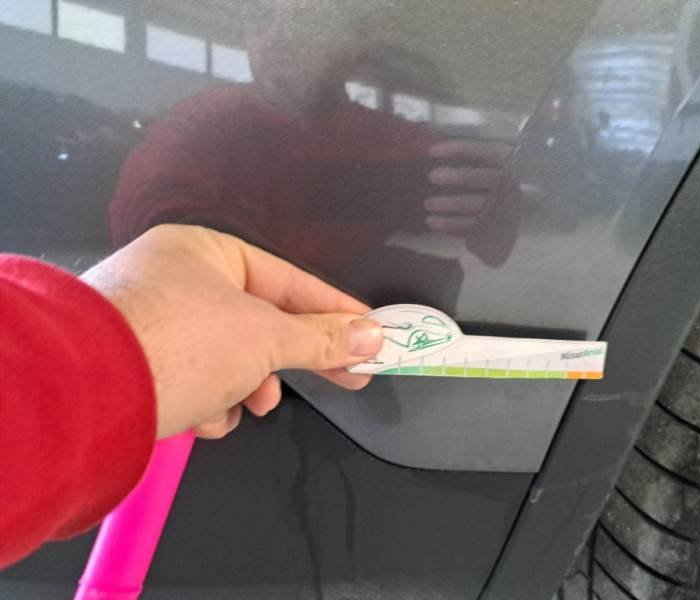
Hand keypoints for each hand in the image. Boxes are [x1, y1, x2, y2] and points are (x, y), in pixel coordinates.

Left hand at [81, 224, 381, 439]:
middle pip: (261, 322)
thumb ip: (321, 338)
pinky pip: (195, 380)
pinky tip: (203, 418)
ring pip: (229, 358)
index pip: (289, 280)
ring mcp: (154, 324)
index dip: (336, 310)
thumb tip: (372, 336)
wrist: (84, 396)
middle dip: (295, 359)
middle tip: (350, 377)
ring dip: (248, 387)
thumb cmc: (180, 343)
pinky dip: (209, 403)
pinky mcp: (138, 366)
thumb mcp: (265, 338)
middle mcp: (176, 281)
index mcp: (205, 252)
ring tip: (250, 404)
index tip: (372, 332)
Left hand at [426, 139, 511, 234]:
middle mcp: (511, 183)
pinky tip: (434, 222)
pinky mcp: (499, 228)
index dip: (459, 149)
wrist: (531, 213)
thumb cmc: (511, 181)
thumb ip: (478, 157)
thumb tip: (438, 150)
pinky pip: (475, 227)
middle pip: (483, 178)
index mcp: (513, 162)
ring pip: (477, 205)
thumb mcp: (502, 163)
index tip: (433, 150)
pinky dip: (452, 225)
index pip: (486, 151)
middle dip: (457, 177)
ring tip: (427, 204)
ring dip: (450, 205)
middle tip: (432, 176)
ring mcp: (506, 207)